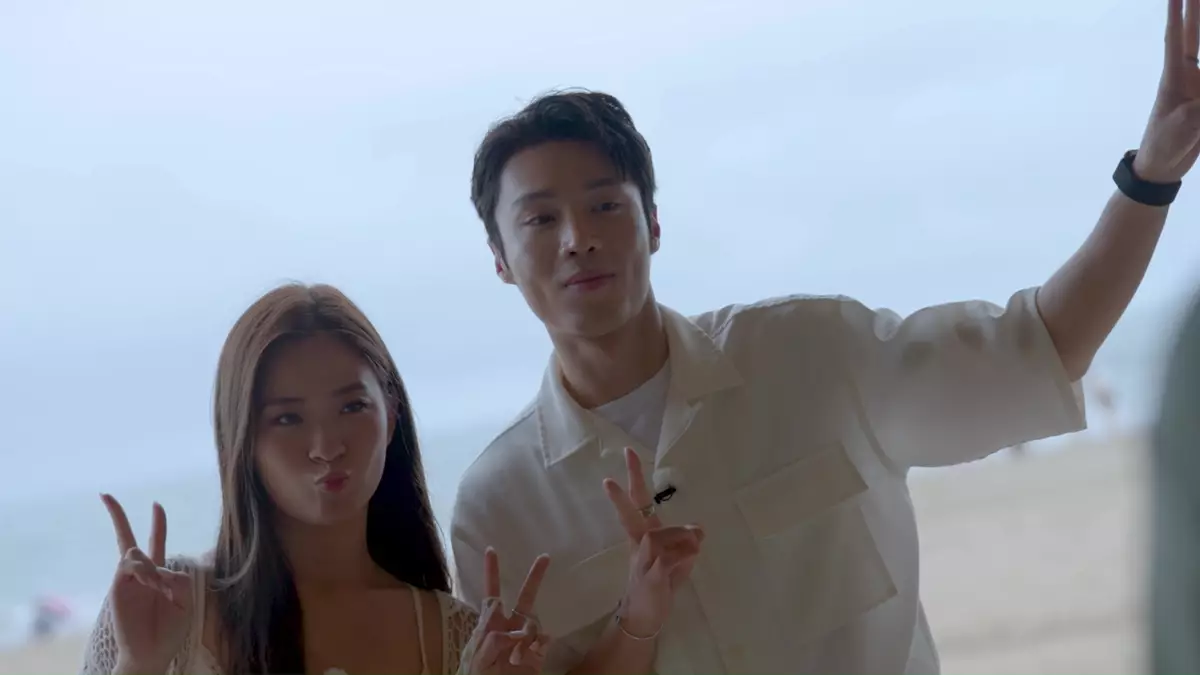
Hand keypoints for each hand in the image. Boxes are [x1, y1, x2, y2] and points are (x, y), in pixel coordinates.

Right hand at [100, 494, 192, 674]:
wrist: (152, 652)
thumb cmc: (170, 629)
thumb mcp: (186, 598)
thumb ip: (177, 577)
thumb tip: (156, 568)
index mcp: (160, 574)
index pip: (157, 542)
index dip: (157, 524)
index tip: (157, 505)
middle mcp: (141, 573)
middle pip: (127, 539)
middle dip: (117, 516)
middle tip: (105, 495)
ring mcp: (127, 579)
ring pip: (135, 552)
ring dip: (150, 566)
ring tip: (158, 586)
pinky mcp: (118, 587)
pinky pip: (130, 565)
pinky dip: (144, 570)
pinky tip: (152, 584)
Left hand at [466, 548, 551, 674]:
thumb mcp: (477, 658)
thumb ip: (492, 640)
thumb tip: (515, 632)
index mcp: (490, 626)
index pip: (492, 594)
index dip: (491, 572)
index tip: (491, 550)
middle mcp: (510, 629)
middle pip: (524, 598)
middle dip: (534, 578)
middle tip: (545, 557)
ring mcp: (525, 641)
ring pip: (534, 623)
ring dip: (526, 635)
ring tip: (515, 657)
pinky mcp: (537, 656)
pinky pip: (544, 641)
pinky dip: (537, 646)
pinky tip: (525, 657)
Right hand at [603, 448, 703, 638]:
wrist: (646, 618)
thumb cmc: (660, 585)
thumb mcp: (679, 561)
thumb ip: (688, 544)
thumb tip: (700, 531)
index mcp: (644, 535)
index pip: (638, 502)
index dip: (635, 478)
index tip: (629, 452)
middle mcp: (640, 544)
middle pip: (631, 514)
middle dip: (625, 491)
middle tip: (615, 470)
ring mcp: (643, 561)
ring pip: (657, 536)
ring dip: (679, 535)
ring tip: (697, 539)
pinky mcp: (651, 579)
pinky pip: (666, 560)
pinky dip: (682, 554)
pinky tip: (694, 553)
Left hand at [1135, 0, 1199, 182]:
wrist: (1164, 166)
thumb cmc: (1165, 143)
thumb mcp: (1184, 124)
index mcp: (1174, 77)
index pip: (1175, 39)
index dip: (1177, 15)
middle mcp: (1188, 76)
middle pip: (1193, 36)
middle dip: (1195, 12)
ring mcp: (1199, 86)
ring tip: (1199, 10)